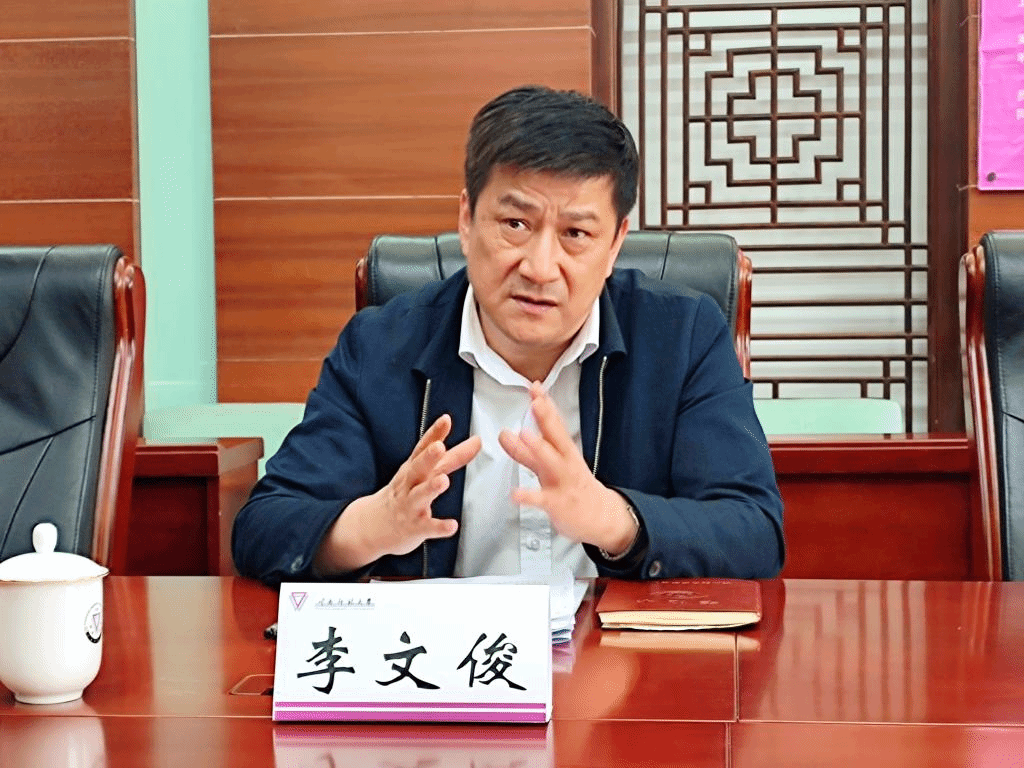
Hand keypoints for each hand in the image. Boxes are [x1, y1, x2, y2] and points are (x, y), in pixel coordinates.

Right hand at [314, 414, 480, 574]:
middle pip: (418, 468)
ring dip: (431, 487)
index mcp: (413, 469)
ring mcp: (410, 506)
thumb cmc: (402, 494)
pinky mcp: (414, 527)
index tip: (445, 420)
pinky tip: (452, 526)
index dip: (434, 433)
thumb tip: (475, 441)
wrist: (371, 526)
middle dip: (428, 457)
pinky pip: (427, 527)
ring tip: (443, 481)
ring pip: (420, 495)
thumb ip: (450, 457)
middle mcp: (410, 485)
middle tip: (439, 446)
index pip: (423, 448)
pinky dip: (439, 527)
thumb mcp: (421, 472)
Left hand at [498, 383, 638, 554]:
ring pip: (550, 463)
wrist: (602, 518)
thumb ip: (526, 451)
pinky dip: (529, 496)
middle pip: (556, 437)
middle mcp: (565, 463)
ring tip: (523, 435)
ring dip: (538, 448)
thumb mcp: (552, 466)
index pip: (554, 423)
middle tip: (536, 402)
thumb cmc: (574, 488)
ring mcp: (563, 482)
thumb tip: (507, 433)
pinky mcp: (558, 503)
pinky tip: (516, 493)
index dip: (545, 404)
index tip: (535, 387)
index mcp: (564, 451)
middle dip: (546, 418)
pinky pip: (542, 499)